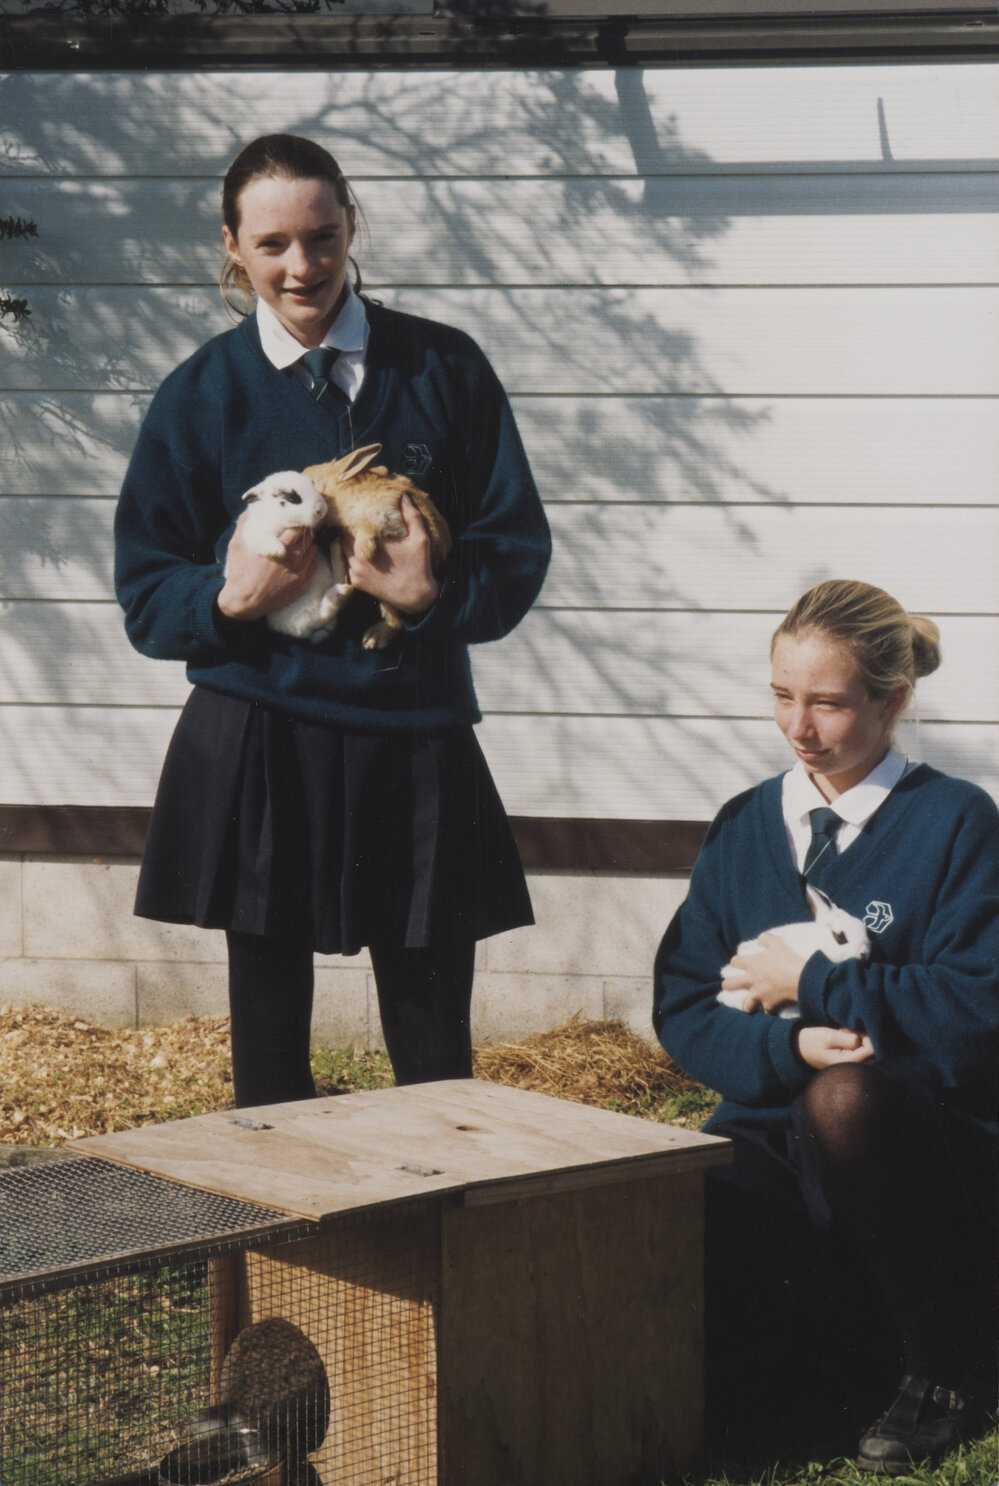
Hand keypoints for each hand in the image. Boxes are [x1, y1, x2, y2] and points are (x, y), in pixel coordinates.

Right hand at [217, 519, 315, 621]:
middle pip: (309, 537)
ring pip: (313, 550)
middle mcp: (293, 559)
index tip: (297, 515)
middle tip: (300, 527)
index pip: (299, 527)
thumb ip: (245, 524)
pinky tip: (299, 557)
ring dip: (308, 544)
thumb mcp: (237, 545)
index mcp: (279, 547)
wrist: (245, 602)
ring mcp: (300, 572)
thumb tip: (251, 509)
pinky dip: (308, 559)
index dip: (299, 519)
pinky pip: (312, 565)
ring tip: (299, 542)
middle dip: (305, 530)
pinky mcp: (303, 583)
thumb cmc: (240, 572)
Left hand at [342, 495, 439, 614]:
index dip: (353, 515)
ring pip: (342, 549)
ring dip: (348, 541)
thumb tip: (403, 496)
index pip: (351, 523)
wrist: (415, 597)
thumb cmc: (418, 566)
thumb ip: (412, 516)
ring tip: (356, 533)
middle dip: (349, 527)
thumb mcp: (420, 539)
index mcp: (372, 543)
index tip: (357, 509)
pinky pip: (346, 564)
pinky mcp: (356, 582)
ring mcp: (355, 570)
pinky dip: (350, 556)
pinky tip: (359, 552)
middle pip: (343, 535)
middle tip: (355, 519)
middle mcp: (359, 556)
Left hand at [721, 933, 804, 1014]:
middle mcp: (751, 981)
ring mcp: (758, 995)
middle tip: (731, 985)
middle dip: (728, 985)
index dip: (736, 962)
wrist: (802, 979)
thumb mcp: (777, 943)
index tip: (739, 964)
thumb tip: (759, 941)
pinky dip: (768, 1011)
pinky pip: (766, 1012)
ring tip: (749, 1005)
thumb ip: (766, 939)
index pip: (734, 962)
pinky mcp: (769, 1006)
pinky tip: (771, 1010)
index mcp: (752, 964)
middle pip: (729, 984)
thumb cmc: (789, 960)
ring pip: (745, 1005)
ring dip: (747, 1005)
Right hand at [796, 1026, 873, 1069]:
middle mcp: (851, 1065)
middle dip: (860, 1036)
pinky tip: (840, 1036)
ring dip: (854, 1036)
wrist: (798, 1046)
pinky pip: (856, 1046)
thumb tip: (869, 1041)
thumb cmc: (812, 1041)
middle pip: (869, 1048)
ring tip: (839, 1033)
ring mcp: (849, 1062)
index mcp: (847, 1062)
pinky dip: (851, 1038)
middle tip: (843, 1031)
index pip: (871, 1049)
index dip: (866, 1036)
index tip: (852, 1030)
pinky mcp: (847, 1057)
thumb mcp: (829, 1037)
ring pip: (863, 1046)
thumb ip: (849, 1039)